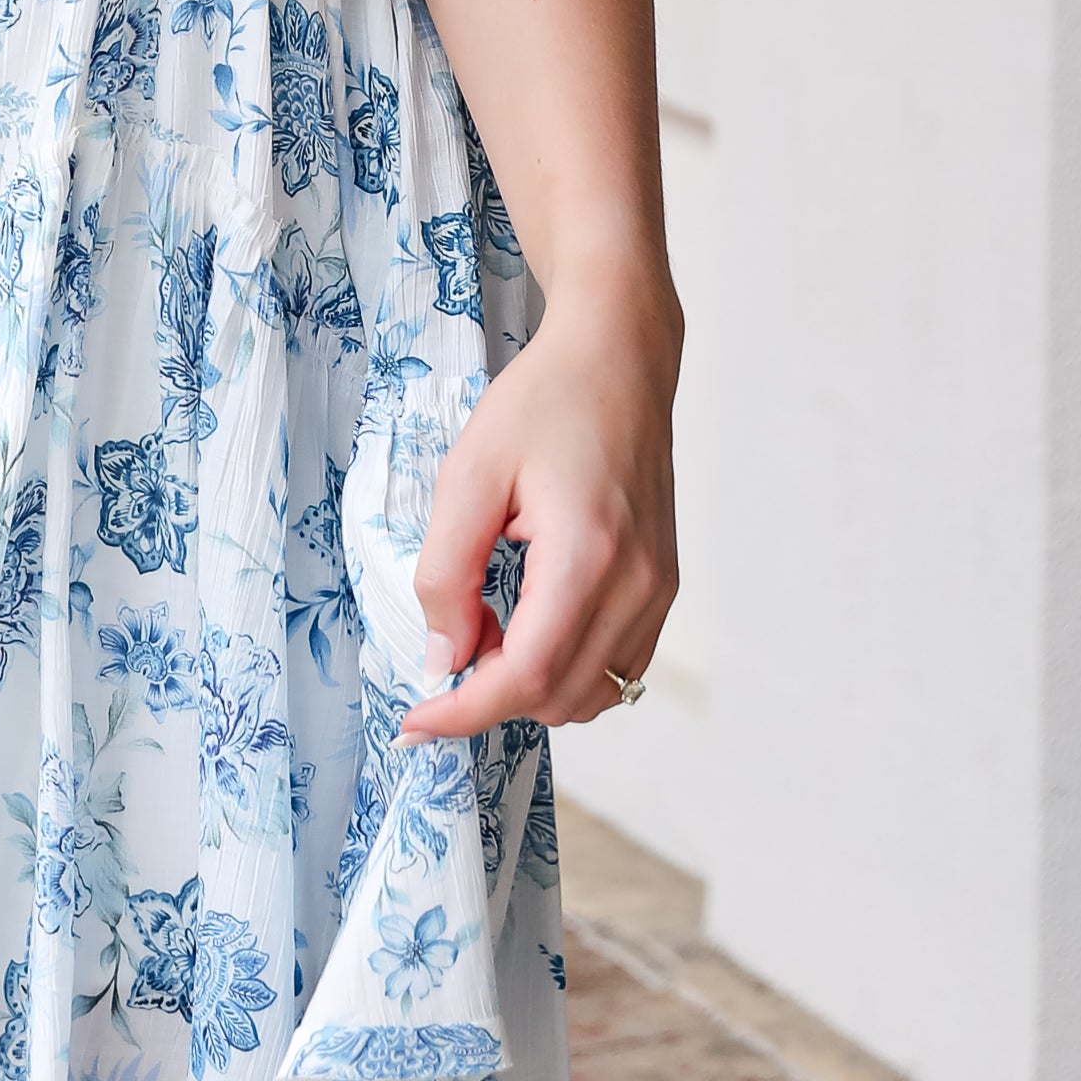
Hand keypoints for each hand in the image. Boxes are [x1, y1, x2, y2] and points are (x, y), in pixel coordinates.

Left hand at [396, 277, 680, 741]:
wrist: (620, 358)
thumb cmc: (543, 402)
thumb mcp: (468, 475)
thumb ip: (447, 571)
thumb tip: (445, 658)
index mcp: (588, 556)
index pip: (527, 676)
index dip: (465, 712)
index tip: (416, 722)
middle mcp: (639, 585)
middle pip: (560, 697)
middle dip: (492, 694)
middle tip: (449, 640)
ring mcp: (660, 590)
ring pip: (593, 694)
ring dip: (531, 685)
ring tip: (486, 626)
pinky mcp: (664, 585)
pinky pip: (619, 666)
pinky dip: (568, 669)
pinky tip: (528, 625)